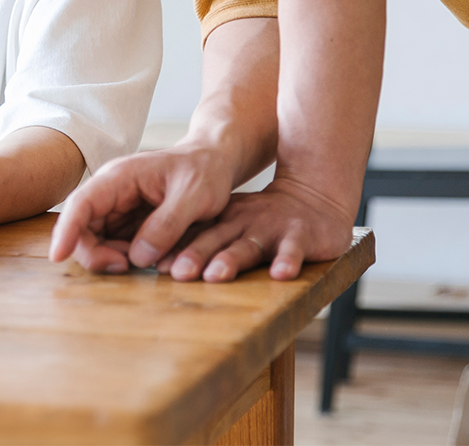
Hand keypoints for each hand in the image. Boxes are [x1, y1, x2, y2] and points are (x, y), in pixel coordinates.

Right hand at [50, 144, 241, 274]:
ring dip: (112, 257)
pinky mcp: (127, 223)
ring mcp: (117, 208)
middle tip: (125, 268)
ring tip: (149, 260)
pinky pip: (115, 245)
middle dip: (95, 253)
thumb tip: (138, 257)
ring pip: (96, 240)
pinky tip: (152, 257)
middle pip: (82, 228)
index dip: (66, 231)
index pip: (81, 203)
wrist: (214, 163)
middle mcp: (111, 193)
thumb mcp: (195, 196)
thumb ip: (167, 225)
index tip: (57, 256)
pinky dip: (127, 257)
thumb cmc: (205, 171)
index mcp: (119, 177)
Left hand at [158, 174, 355, 281]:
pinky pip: (293, 249)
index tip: (154, 266)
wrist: (314, 194)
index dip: (174, 249)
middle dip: (194, 256)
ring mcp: (271, 229)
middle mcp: (242, 223)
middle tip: (176, 273)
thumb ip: (200, 238)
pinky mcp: (300, 236)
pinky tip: (280, 274)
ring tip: (215, 275)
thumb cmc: (264, 217)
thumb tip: (153, 264)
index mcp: (221, 220)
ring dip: (231, 260)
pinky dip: (287, 260)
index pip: (193, 234)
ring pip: (248, 246)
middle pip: (214, 240)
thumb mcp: (231, 220)